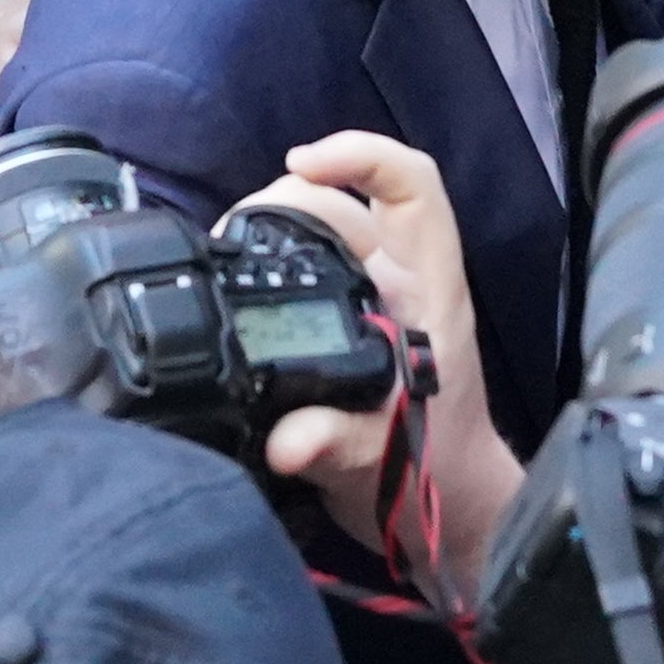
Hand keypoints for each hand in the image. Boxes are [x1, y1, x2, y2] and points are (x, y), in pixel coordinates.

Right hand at [237, 133, 521, 607]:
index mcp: (428, 289)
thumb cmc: (432, 472)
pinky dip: (264, 259)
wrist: (439, 508)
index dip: (360, 155)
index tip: (298, 165)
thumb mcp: (382, 457)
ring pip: (318, 226)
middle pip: (345, 200)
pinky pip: (300, 265)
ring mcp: (368, 296)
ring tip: (224, 255)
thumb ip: (337, 443)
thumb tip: (287, 443)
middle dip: (284, 199)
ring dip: (269, 226)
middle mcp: (399, 279)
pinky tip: (231, 279)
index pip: (412, 185)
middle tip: (232, 237)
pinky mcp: (336, 319)